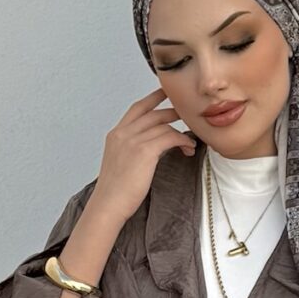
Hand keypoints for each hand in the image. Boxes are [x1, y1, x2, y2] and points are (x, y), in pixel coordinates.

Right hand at [95, 88, 196, 228]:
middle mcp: (123, 133)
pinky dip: (182, 141)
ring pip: (164, 125)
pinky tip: (188, 148)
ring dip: (181, 131)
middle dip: (173, 111)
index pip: (137, 108)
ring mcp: (133, 141)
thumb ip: (133, 149)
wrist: (108, 205)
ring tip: (190, 141)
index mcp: (116, 135)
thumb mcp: (120, 162)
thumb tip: (154, 146)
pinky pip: (170, 137)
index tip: (165, 92)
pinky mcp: (145, 151)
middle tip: (187, 114)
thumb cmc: (115, 191)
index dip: (152, 98)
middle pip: (153, 112)